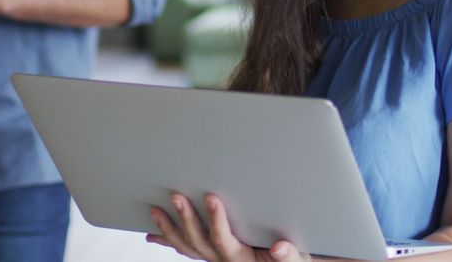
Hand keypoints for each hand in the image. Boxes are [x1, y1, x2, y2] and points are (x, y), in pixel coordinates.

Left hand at [146, 193, 312, 261]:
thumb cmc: (291, 260)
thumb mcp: (297, 259)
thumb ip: (289, 255)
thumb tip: (280, 248)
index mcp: (241, 259)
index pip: (223, 240)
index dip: (216, 220)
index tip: (211, 198)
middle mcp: (223, 261)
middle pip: (198, 243)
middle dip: (185, 219)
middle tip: (176, 196)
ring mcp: (214, 258)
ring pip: (186, 247)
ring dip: (169, 228)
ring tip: (155, 209)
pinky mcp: (211, 253)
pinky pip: (186, 249)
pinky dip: (168, 241)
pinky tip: (153, 234)